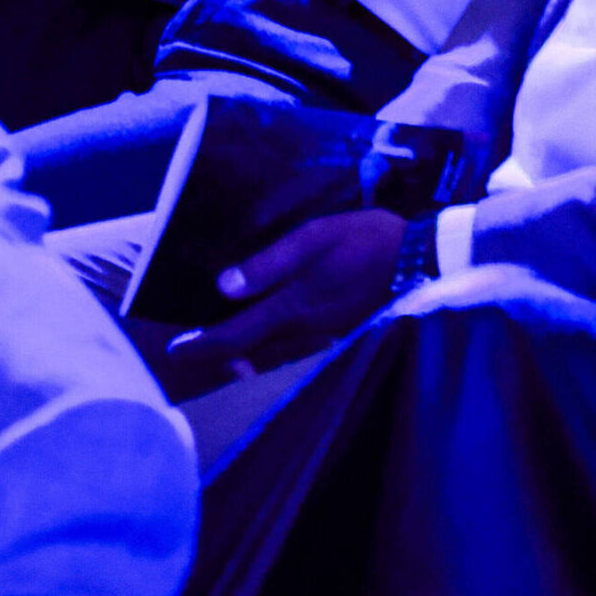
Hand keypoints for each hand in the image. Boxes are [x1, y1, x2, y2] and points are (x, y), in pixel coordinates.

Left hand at [154, 208, 404, 397]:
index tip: (173, 352)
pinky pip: (293, 350)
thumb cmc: (366, 241)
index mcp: (294, 306)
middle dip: (216, 357)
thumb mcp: (314, 238)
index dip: (203, 346)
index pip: (237, 335)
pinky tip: (264, 342)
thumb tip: (223, 286)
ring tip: (217, 352)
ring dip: (241, 357)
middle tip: (186, 355)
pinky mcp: (338, 332)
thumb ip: (269, 264)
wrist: (422, 261)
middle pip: (250, 354)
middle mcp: (304, 330)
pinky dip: (269, 351)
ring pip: (271, 357)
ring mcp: (323, 336)